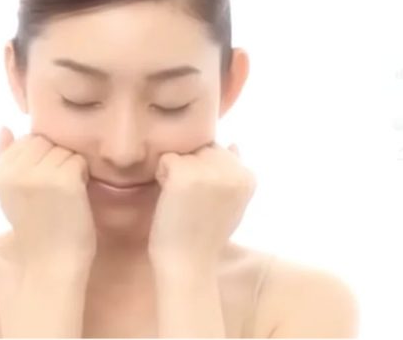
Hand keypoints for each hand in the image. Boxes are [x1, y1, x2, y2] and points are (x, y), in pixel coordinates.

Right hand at [0, 126, 96, 264]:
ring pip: (65, 149)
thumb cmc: (35, 227)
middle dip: (56, 159)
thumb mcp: (9, 192)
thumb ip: (4, 157)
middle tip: (54, 191)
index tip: (40, 187)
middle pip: (48, 141)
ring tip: (63, 195)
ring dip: (70, 168)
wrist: (51, 263)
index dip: (41, 159)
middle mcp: (15, 170)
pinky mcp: (65, 180)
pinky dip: (82, 176)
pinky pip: (79, 161)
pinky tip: (75, 197)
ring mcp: (40, 174)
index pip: (29, 139)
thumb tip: (4, 126)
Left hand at [148, 142, 255, 266]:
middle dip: (191, 167)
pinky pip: (166, 160)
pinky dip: (162, 176)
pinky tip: (169, 198)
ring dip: (175, 172)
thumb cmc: (205, 237)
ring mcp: (209, 171)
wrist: (188, 264)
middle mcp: (233, 170)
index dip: (205, 173)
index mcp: (248, 176)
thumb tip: (234, 145)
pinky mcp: (184, 175)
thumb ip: (233, 175)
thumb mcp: (232, 204)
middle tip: (190, 200)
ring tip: (180, 200)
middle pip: (201, 148)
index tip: (204, 200)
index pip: (218, 152)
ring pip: (182, 153)